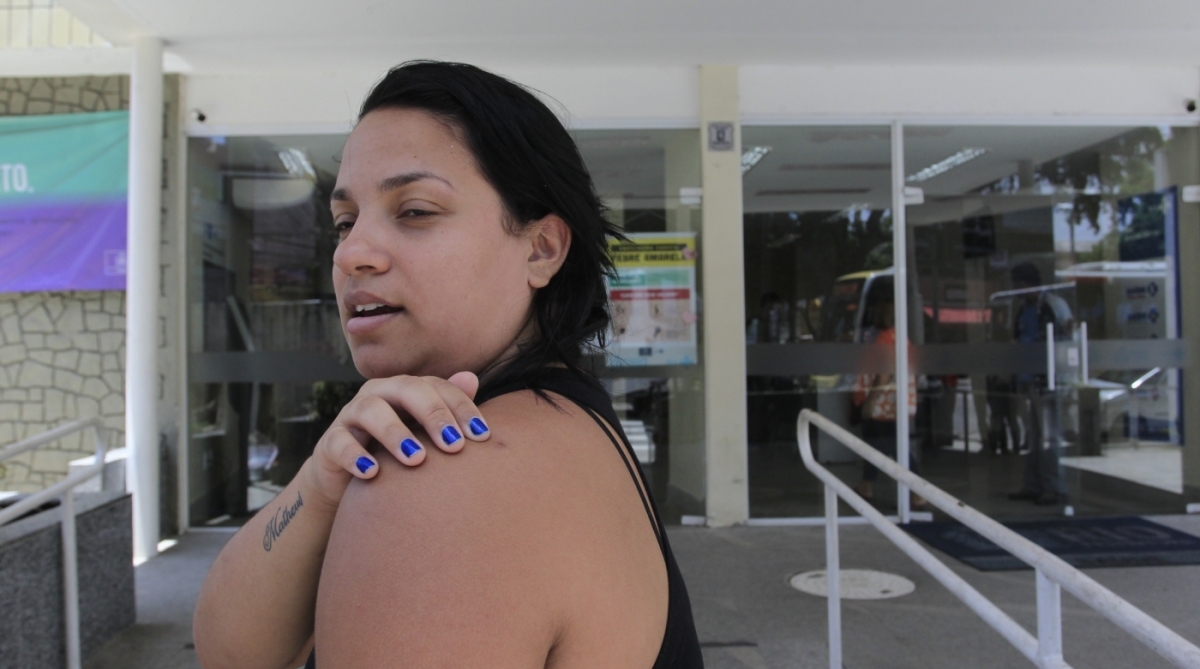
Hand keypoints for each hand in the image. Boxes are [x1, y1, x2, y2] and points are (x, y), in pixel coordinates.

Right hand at [303, 371, 489, 507]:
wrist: (345, 479)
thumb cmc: (393, 451)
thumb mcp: (421, 433)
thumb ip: (445, 408)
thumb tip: (471, 378)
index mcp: (405, 389)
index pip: (437, 387)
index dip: (460, 407)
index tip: (481, 436)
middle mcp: (378, 394)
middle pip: (406, 390)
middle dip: (433, 414)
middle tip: (454, 445)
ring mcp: (351, 416)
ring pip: (370, 411)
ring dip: (394, 433)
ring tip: (416, 459)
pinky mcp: (329, 443)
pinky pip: (339, 443)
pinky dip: (355, 456)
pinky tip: (372, 473)